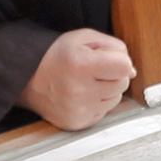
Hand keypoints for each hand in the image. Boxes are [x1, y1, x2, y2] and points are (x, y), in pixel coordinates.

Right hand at [20, 25, 136, 130]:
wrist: (28, 77)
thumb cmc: (58, 54)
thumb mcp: (85, 37)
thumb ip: (114, 47)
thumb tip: (131, 69)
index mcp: (81, 64)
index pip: (124, 66)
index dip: (120, 59)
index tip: (109, 58)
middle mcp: (79, 90)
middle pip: (122, 83)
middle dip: (115, 74)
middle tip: (96, 69)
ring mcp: (78, 110)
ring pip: (115, 99)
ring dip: (107, 89)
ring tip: (87, 81)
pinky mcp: (77, 123)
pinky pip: (103, 112)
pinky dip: (98, 102)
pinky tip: (83, 94)